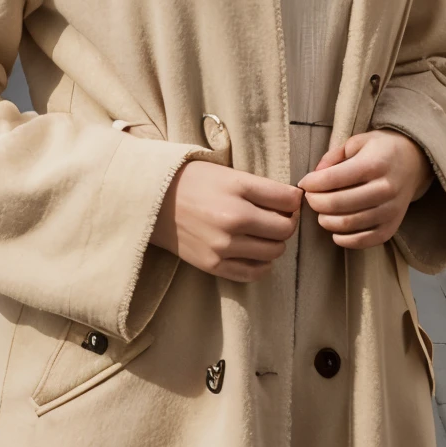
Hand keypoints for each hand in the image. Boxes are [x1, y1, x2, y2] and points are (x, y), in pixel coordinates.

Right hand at [152, 161, 301, 282]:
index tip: (288, 200)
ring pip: (274, 251)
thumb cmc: (192, 181)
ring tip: (263, 233)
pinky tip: (256, 253)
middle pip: (285, 228)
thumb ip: (261, 188)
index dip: (294, 200)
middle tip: (277, 217)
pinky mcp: (213, 264)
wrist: (151, 199)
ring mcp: (223, 245)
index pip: (287, 199)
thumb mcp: (228, 173)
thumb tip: (294, 202)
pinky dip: (262, 264)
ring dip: (275, 243)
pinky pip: (254, 273)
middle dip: (287, 222)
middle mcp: (233, 218)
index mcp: (238, 188)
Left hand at [299, 130, 431, 249]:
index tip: (304, 183)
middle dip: (315, 202)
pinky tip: (335, 230)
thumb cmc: (381, 150)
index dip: (311, 183)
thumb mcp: (357, 142)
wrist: (414, 162)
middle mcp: (385, 188)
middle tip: (310, 198)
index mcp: (374, 164)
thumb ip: (333, 156)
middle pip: (337, 203)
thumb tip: (314, 176)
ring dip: (325, 220)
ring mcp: (390, 211)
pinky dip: (344, 239)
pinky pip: (363, 241)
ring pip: (347, 224)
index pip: (333, 178)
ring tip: (321, 212)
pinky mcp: (392, 227)